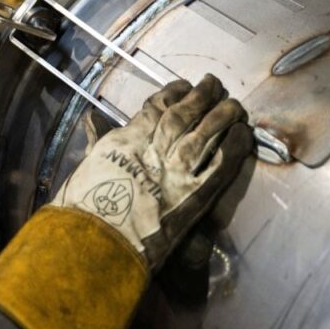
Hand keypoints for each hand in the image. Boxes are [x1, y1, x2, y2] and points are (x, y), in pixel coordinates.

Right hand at [50, 74, 251, 270]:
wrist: (98, 244)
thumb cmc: (85, 208)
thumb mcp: (90, 166)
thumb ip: (98, 139)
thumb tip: (91, 116)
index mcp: (127, 141)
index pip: (156, 107)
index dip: (173, 92)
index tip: (185, 85)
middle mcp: (154, 150)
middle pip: (183, 114)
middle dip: (201, 96)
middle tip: (215, 83)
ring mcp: (176, 172)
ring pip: (205, 133)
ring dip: (223, 115)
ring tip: (235, 104)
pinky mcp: (196, 197)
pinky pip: (221, 166)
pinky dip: (235, 147)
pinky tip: (243, 133)